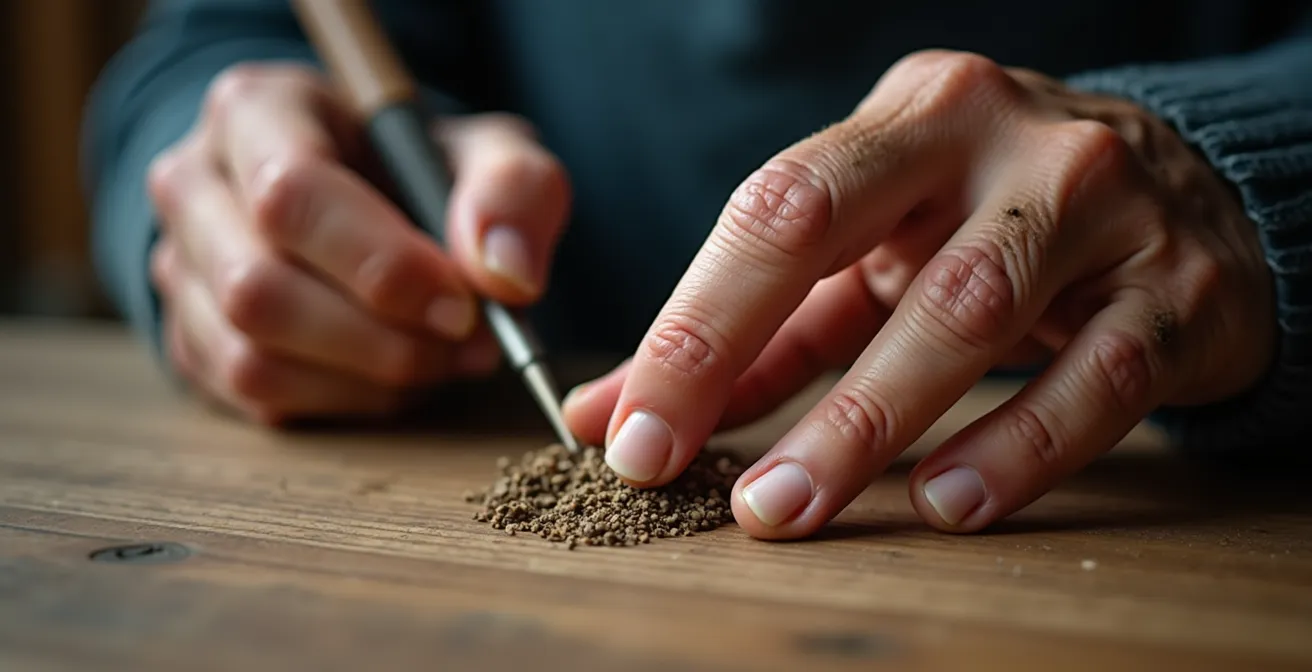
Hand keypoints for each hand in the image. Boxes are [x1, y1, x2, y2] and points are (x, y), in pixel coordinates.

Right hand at [147, 64, 569, 424]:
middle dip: (380, 339)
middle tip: (468, 345)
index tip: (463, 306)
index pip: (291, 195)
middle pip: (257, 287)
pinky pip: (256, 398)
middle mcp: (194, 183)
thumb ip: (514, 192)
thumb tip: (506, 276)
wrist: (378, 199)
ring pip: (250, 356)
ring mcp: (180, 266)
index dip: (381, 265)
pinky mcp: (192, 338)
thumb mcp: (490, 153)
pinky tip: (399, 378)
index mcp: (256, 109)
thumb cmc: (426, 170)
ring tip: (444, 361)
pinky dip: (345, 403)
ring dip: (367, 380)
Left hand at [563, 50, 1274, 536]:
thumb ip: (757, 329)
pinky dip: (1018, 447)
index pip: (770, 209)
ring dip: (866, 422)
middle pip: (836, 225)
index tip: (629, 430)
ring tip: (794, 505)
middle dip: (738, 351)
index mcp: (905, 119)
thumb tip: (613, 411)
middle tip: (672, 466)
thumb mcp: (879, 254)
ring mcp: (1098, 206)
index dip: (690, 324)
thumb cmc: (996, 227)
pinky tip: (949, 504)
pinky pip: (1095, 378)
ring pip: (967, 310)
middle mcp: (996, 137)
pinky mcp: (1179, 291)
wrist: (1199, 200)